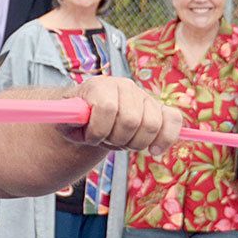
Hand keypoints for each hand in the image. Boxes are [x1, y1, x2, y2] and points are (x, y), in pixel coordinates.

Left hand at [64, 77, 181, 155]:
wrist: (89, 118)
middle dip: (116, 140)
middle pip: (132, 120)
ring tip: (121, 142)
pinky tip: (155, 151)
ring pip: (152, 125)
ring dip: (135, 143)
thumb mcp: (64, 122)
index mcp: (99, 86)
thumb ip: (66, 117)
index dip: (98, 131)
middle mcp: (124, 86)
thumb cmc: (75, 121)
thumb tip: (72, 116)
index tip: (88, 139)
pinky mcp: (158, 109)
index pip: (107, 108)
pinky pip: (173, 120)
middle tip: (105, 141)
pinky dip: (167, 137)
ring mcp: (143, 97)